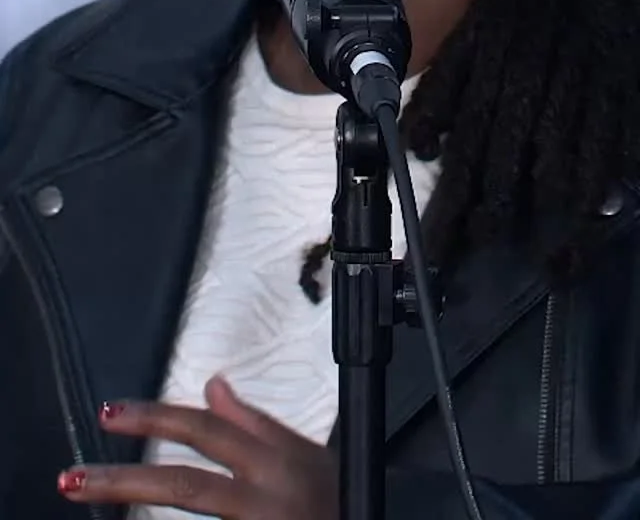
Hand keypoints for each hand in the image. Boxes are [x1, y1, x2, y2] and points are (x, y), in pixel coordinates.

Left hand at [57, 376, 337, 517]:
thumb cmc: (337, 500)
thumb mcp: (301, 454)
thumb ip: (253, 421)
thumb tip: (212, 384)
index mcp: (276, 459)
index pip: (206, 429)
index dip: (156, 418)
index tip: (110, 414)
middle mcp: (266, 495)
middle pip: (186, 483)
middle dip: (126, 478)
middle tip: (74, 476)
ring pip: (192, 513)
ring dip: (137, 502)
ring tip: (87, 497)